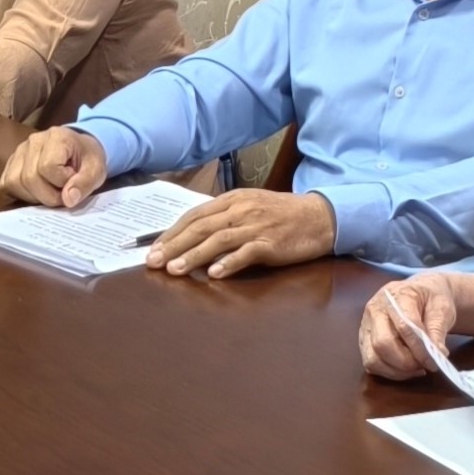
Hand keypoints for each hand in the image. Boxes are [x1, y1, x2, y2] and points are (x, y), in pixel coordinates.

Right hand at [0, 126, 109, 208]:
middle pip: (30, 177)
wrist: (79, 148)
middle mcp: (33, 141)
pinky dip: (21, 194)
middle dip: (48, 195)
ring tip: (50, 190)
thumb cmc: (86, 158)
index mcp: (57, 137)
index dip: (61, 182)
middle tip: (62, 193)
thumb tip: (68, 200)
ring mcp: (19, 151)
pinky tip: (36, 191)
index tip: (72, 179)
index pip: (48, 167)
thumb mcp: (96, 170)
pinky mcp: (11, 162)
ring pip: (15, 182)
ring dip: (34, 196)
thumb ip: (84, 184)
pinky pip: (7, 184)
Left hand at [147, 189, 336, 278]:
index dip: (172, 232)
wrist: (320, 216)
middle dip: (174, 245)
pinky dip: (228, 263)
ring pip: (218, 240)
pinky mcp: (271, 243)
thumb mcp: (249, 207)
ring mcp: (256, 226)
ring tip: (175, 270)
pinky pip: (246, 253)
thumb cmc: (281, 214)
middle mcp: (241, 210)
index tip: (154, 249)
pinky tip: (213, 274)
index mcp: (232, 200)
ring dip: (194, 255)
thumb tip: (192, 235)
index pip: (194, 215)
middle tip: (154, 262)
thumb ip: (223, 218)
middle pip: (200, 227)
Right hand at [358, 277, 463, 378]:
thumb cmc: (430, 299)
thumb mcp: (442, 307)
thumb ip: (438, 329)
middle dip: (406, 362)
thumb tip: (438, 353)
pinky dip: (390, 372)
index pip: (403, 326)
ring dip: (397, 371)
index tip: (435, 360)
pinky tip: (406, 369)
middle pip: (382, 344)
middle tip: (426, 366)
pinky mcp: (364, 341)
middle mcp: (374, 310)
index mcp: (395, 296)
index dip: (419, 348)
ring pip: (373, 358)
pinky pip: (371, 364)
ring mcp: (365, 326)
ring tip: (417, 368)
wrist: (421, 293)